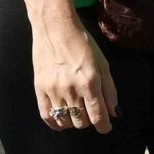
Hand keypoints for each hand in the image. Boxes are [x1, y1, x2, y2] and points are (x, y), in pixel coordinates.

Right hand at [32, 17, 118, 133]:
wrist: (55, 27)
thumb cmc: (82, 43)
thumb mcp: (102, 63)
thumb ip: (109, 90)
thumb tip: (113, 113)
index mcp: (89, 82)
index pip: (98, 117)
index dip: (104, 126)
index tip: (105, 126)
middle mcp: (71, 89)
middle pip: (82, 122)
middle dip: (89, 120)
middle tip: (89, 110)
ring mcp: (53, 90)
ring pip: (65, 121)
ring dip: (73, 121)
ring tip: (76, 112)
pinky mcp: (40, 88)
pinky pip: (46, 116)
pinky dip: (55, 123)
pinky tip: (61, 120)